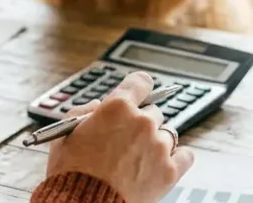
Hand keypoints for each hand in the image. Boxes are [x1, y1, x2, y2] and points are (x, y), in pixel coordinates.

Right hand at [45, 71, 193, 202]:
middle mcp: (142, 122)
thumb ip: (84, 112)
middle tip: (127, 141)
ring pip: (168, 134)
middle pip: (153, 112)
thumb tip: (99, 107)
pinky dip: (177, 158)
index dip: (139, 87)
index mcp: (117, 107)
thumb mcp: (65, 132)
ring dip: (156, 142)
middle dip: (140, 124)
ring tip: (139, 158)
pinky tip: (163, 163)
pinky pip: (186, 156)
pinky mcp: (169, 171)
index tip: (141, 92)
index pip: (140, 82)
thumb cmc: (72, 171)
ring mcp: (159, 146)